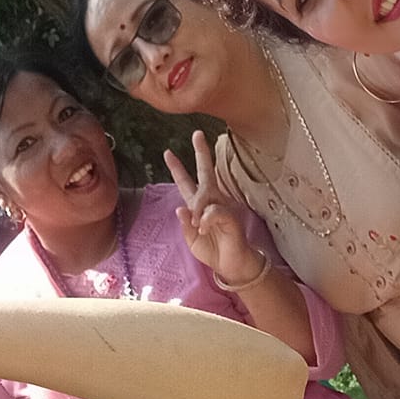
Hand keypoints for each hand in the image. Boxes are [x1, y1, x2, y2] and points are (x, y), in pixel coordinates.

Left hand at [164, 130, 259, 284]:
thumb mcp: (191, 240)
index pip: (186, 183)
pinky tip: (204, 228)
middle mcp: (211, 201)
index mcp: (198, 206)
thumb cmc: (213, 250)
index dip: (177, 168)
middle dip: (201, 153)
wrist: (231, 265)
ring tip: (199, 227)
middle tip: (197, 134)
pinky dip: (206, 220)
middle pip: (205, 172)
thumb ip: (185, 225)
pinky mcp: (230, 216)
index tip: (168, 152)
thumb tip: (181, 208)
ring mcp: (222, 206)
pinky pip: (213, 211)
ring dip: (198, 209)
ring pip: (205, 195)